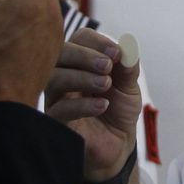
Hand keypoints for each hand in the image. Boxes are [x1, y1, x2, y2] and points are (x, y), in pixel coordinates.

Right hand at [45, 28, 140, 179]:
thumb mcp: (129, 86)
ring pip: (54, 79)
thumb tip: (127, 46)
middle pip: (60, 54)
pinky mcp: (56, 122)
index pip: (79, 38)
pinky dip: (82, 105)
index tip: (117, 53)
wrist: (117, 145)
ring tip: (106, 85)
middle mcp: (64, 75)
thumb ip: (128, 66)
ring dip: (81, 77)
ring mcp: (57, 98)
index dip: (97, 42)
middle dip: (85, 55)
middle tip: (108, 66)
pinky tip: (102, 106)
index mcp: (81, 61)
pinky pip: (59, 109)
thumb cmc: (118, 110)